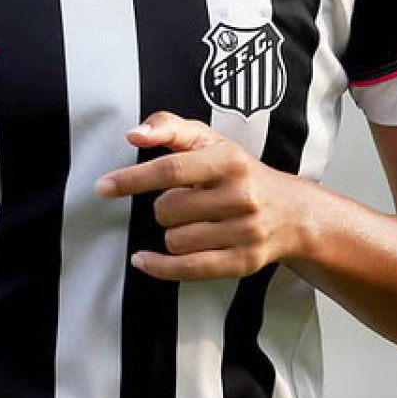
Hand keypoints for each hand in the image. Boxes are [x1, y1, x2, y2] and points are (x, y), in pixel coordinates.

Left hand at [94, 111, 310, 281]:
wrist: (292, 211)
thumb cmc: (239, 172)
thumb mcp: (209, 140)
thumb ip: (170, 128)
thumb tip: (135, 134)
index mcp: (229, 160)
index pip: (171, 169)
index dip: (133, 178)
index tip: (104, 186)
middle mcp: (241, 196)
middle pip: (169, 209)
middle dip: (164, 206)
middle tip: (184, 200)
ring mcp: (245, 232)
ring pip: (175, 240)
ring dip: (172, 232)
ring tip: (194, 222)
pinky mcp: (244, 262)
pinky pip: (188, 269)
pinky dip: (160, 266)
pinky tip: (145, 259)